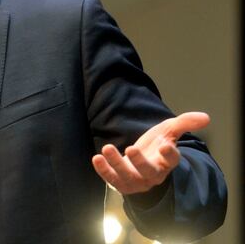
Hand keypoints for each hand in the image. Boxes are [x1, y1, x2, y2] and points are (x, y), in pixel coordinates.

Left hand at [91, 111, 209, 194]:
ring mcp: (137, 181)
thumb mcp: (169, 131)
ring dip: (116, 164)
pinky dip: (103, 171)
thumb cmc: (156, 145)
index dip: (169, 154)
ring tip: (106, 148)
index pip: (172, 160)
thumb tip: (206, 117)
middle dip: (140, 162)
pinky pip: (112, 180)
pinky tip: (97, 158)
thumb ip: (185, 123)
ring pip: (128, 177)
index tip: (166, 145)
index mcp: (167, 162)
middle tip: (131, 148)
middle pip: (149, 172)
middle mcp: (154, 174)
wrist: (140, 161)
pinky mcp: (122, 184)